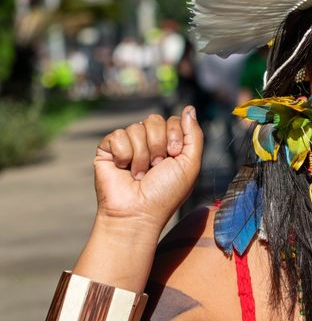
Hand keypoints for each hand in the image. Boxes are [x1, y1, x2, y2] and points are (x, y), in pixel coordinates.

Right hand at [94, 107, 203, 232]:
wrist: (137, 213)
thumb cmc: (165, 194)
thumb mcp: (190, 165)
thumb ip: (194, 135)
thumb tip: (190, 108)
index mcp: (168, 145)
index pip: (173, 120)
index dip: (174, 135)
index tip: (174, 155)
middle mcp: (148, 143)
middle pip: (154, 120)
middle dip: (158, 144)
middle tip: (156, 167)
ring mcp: (128, 145)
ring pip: (136, 127)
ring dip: (141, 155)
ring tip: (139, 174)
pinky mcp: (108, 149)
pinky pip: (117, 135)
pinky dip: (123, 154)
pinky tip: (123, 169)